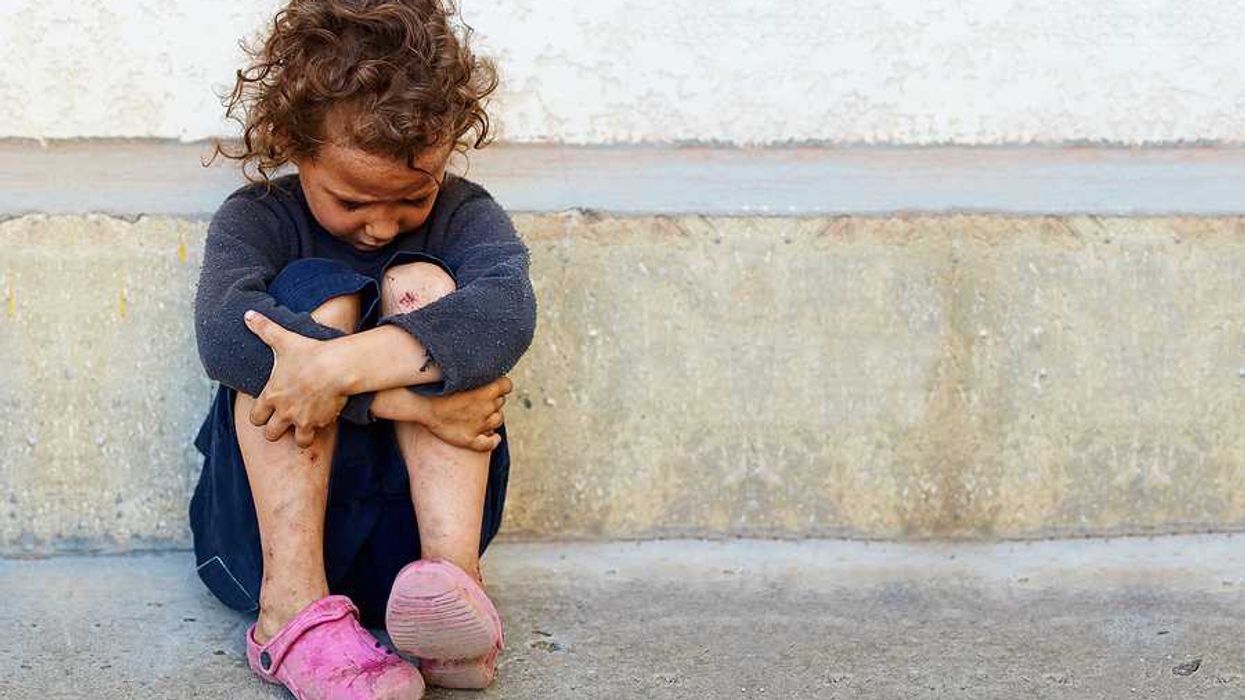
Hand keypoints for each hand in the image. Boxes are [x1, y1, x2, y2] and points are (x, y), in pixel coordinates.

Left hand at [244, 310, 347, 447]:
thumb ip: (264, 329)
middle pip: (271, 434)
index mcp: (271, 396)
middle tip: (286, 418)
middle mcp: (284, 412)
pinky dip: (321, 427)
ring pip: (297, 440)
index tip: (269, 408)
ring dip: (300, 435)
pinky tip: (325, 415)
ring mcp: (303, 420)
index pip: (255, 418)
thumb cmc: (309, 353)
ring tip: (306, 423)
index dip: (261, 415)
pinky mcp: (321, 423)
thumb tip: (248, 314)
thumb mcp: (284, 340)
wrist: (336, 367)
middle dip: (277, 428)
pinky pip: (318, 433)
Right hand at [422, 376, 512, 451]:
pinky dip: (493, 440)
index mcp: (486, 390)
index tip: (492, 385)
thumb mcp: (459, 373)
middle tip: (478, 398)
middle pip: (500, 402)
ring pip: (498, 420)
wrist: (419, 403)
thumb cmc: (436, 385)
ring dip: (492, 417)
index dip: (500, 385)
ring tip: (480, 414)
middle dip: (493, 400)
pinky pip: (490, 443)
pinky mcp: (470, 439)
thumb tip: (483, 367)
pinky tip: (492, 437)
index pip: (506, 385)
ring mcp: (480, 425)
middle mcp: (487, 407)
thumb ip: (475, 372)